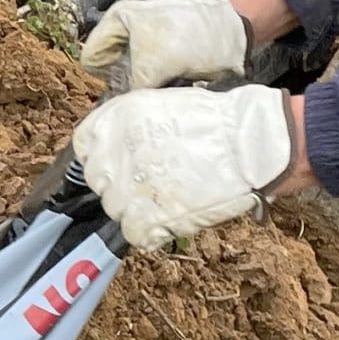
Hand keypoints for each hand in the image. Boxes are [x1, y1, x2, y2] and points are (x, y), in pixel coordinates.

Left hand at [70, 86, 299, 249]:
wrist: (254, 145)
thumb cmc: (221, 122)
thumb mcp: (167, 105)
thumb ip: (137, 126)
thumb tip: (125, 147)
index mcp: (117, 119)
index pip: (84, 145)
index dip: (103, 157)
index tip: (118, 165)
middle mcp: (115, 152)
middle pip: (99, 181)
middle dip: (120, 185)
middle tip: (150, 185)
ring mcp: (127, 187)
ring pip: (115, 209)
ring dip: (137, 210)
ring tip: (168, 201)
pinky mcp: (145, 218)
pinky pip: (134, 234)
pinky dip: (151, 232)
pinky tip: (171, 220)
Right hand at [79, 0, 248, 93]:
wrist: (233, 32)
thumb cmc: (194, 32)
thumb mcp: (154, 62)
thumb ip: (131, 91)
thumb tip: (123, 114)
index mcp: (117, 21)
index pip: (91, 59)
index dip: (102, 79)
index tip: (116, 93)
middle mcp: (128, 35)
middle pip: (111, 74)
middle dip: (124, 89)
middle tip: (138, 97)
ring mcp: (147, 51)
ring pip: (132, 83)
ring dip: (143, 94)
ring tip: (158, 95)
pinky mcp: (163, 65)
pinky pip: (150, 86)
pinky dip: (157, 94)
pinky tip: (167, 95)